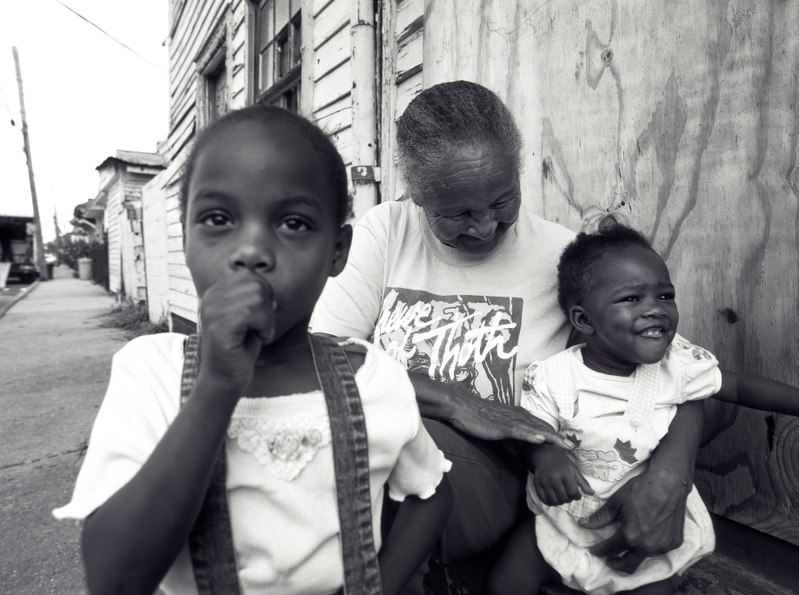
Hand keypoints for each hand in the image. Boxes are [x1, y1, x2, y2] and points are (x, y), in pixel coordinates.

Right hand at [198, 270, 275, 391]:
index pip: (250, 276)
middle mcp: (210, 298)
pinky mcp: (219, 328)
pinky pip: (252, 313)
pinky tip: (261, 339)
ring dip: (268, 319)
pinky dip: (265, 327)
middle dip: (268, 307)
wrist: (225, 379)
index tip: (263, 316)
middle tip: (264, 327)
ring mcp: (212, 312)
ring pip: (257, 298)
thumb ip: (256, 297)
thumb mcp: (250, 316)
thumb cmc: (240, 348)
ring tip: (261, 334)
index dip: (266, 294)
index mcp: (215, 292)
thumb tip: (269, 289)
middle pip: (256, 284)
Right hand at [447, 391, 570, 447]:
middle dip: (559, 439)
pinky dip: (531, 435)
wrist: (461, 407)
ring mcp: (510, 420)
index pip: (541, 428)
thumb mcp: (497, 430)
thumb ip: (509, 439)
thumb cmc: (477, 418)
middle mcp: (518, 416)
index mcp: (518, 417)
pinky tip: (541, 439)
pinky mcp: (501, 425)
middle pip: (543, 429)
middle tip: (574, 449)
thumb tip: (517, 452)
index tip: (567, 447)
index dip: (554, 437)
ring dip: (552, 438)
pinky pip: (519, 430)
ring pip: (535, 429)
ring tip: (566, 446)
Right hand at [530, 444, 593, 505]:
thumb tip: (592, 493)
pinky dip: (550, 502)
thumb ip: (582, 482)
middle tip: (569, 495)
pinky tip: (554, 498)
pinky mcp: (537, 485)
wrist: (544, 456)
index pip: (573, 492)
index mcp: (565, 473)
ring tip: (562, 497)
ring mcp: (544, 482)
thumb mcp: (574, 469)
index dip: (577, 496)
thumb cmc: (561, 462)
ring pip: (554, 501)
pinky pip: (543, 499)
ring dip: (560, 502)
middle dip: (569, 499)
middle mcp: (553, 478)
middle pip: (563, 498)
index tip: (577, 494)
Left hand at [580, 467, 690, 572]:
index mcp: (630, 536)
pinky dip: (650, 546)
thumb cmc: (640, 489)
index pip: (610, 550)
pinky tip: (647, 536)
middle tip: (609, 560)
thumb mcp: (616, 502)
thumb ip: (601, 517)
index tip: (594, 550)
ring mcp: (663, 546)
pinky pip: (659, 549)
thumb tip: (583, 524)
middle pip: (628, 566)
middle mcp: (647, 546)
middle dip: (616, 564)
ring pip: (644, 557)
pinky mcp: (675, 543)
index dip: (599, 551)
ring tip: (629, 544)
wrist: (669, 482)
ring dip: (634, 553)